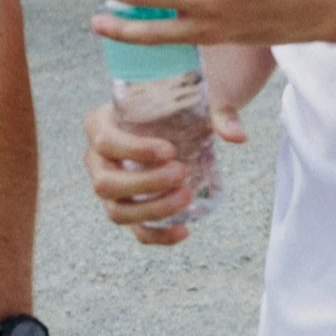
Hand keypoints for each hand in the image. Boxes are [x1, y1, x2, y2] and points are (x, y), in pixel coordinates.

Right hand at [81, 99, 246, 246]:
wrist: (182, 115)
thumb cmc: (181, 104)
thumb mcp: (199, 100)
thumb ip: (220, 114)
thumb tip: (238, 137)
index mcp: (101, 123)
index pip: (106, 142)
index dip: (134, 151)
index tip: (170, 151)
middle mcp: (97, 158)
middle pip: (105, 183)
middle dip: (144, 183)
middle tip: (181, 173)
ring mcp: (110, 186)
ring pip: (116, 211)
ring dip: (151, 209)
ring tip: (186, 197)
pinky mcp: (128, 206)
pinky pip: (134, 229)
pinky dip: (157, 235)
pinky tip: (183, 230)